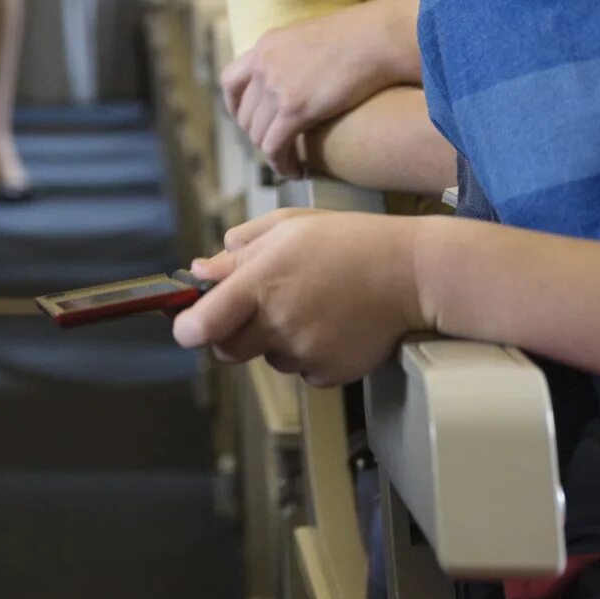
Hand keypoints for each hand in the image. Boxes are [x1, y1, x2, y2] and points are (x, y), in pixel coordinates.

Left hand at [171, 207, 428, 387]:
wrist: (412, 273)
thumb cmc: (350, 242)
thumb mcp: (288, 226)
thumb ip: (239, 249)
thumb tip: (201, 269)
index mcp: (260, 282)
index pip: (201, 325)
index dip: (187, 328)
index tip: (186, 325)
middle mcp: (278, 322)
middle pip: (227, 350)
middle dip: (231, 334)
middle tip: (257, 309)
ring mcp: (305, 351)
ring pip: (268, 359)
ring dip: (275, 341)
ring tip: (311, 306)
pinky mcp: (330, 373)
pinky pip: (302, 371)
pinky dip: (309, 354)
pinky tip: (332, 325)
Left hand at [219, 0, 415, 174]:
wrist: (376, 38)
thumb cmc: (358, 37)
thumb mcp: (310, 37)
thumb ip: (292, 55)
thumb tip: (296, 75)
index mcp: (265, 46)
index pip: (229, 81)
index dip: (234, 107)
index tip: (246, 122)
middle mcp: (263, 65)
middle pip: (244, 114)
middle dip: (258, 135)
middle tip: (278, 147)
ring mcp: (276, 87)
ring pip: (258, 134)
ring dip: (272, 154)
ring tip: (290, 163)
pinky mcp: (294, 108)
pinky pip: (275, 146)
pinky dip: (282, 163)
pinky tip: (297, 171)